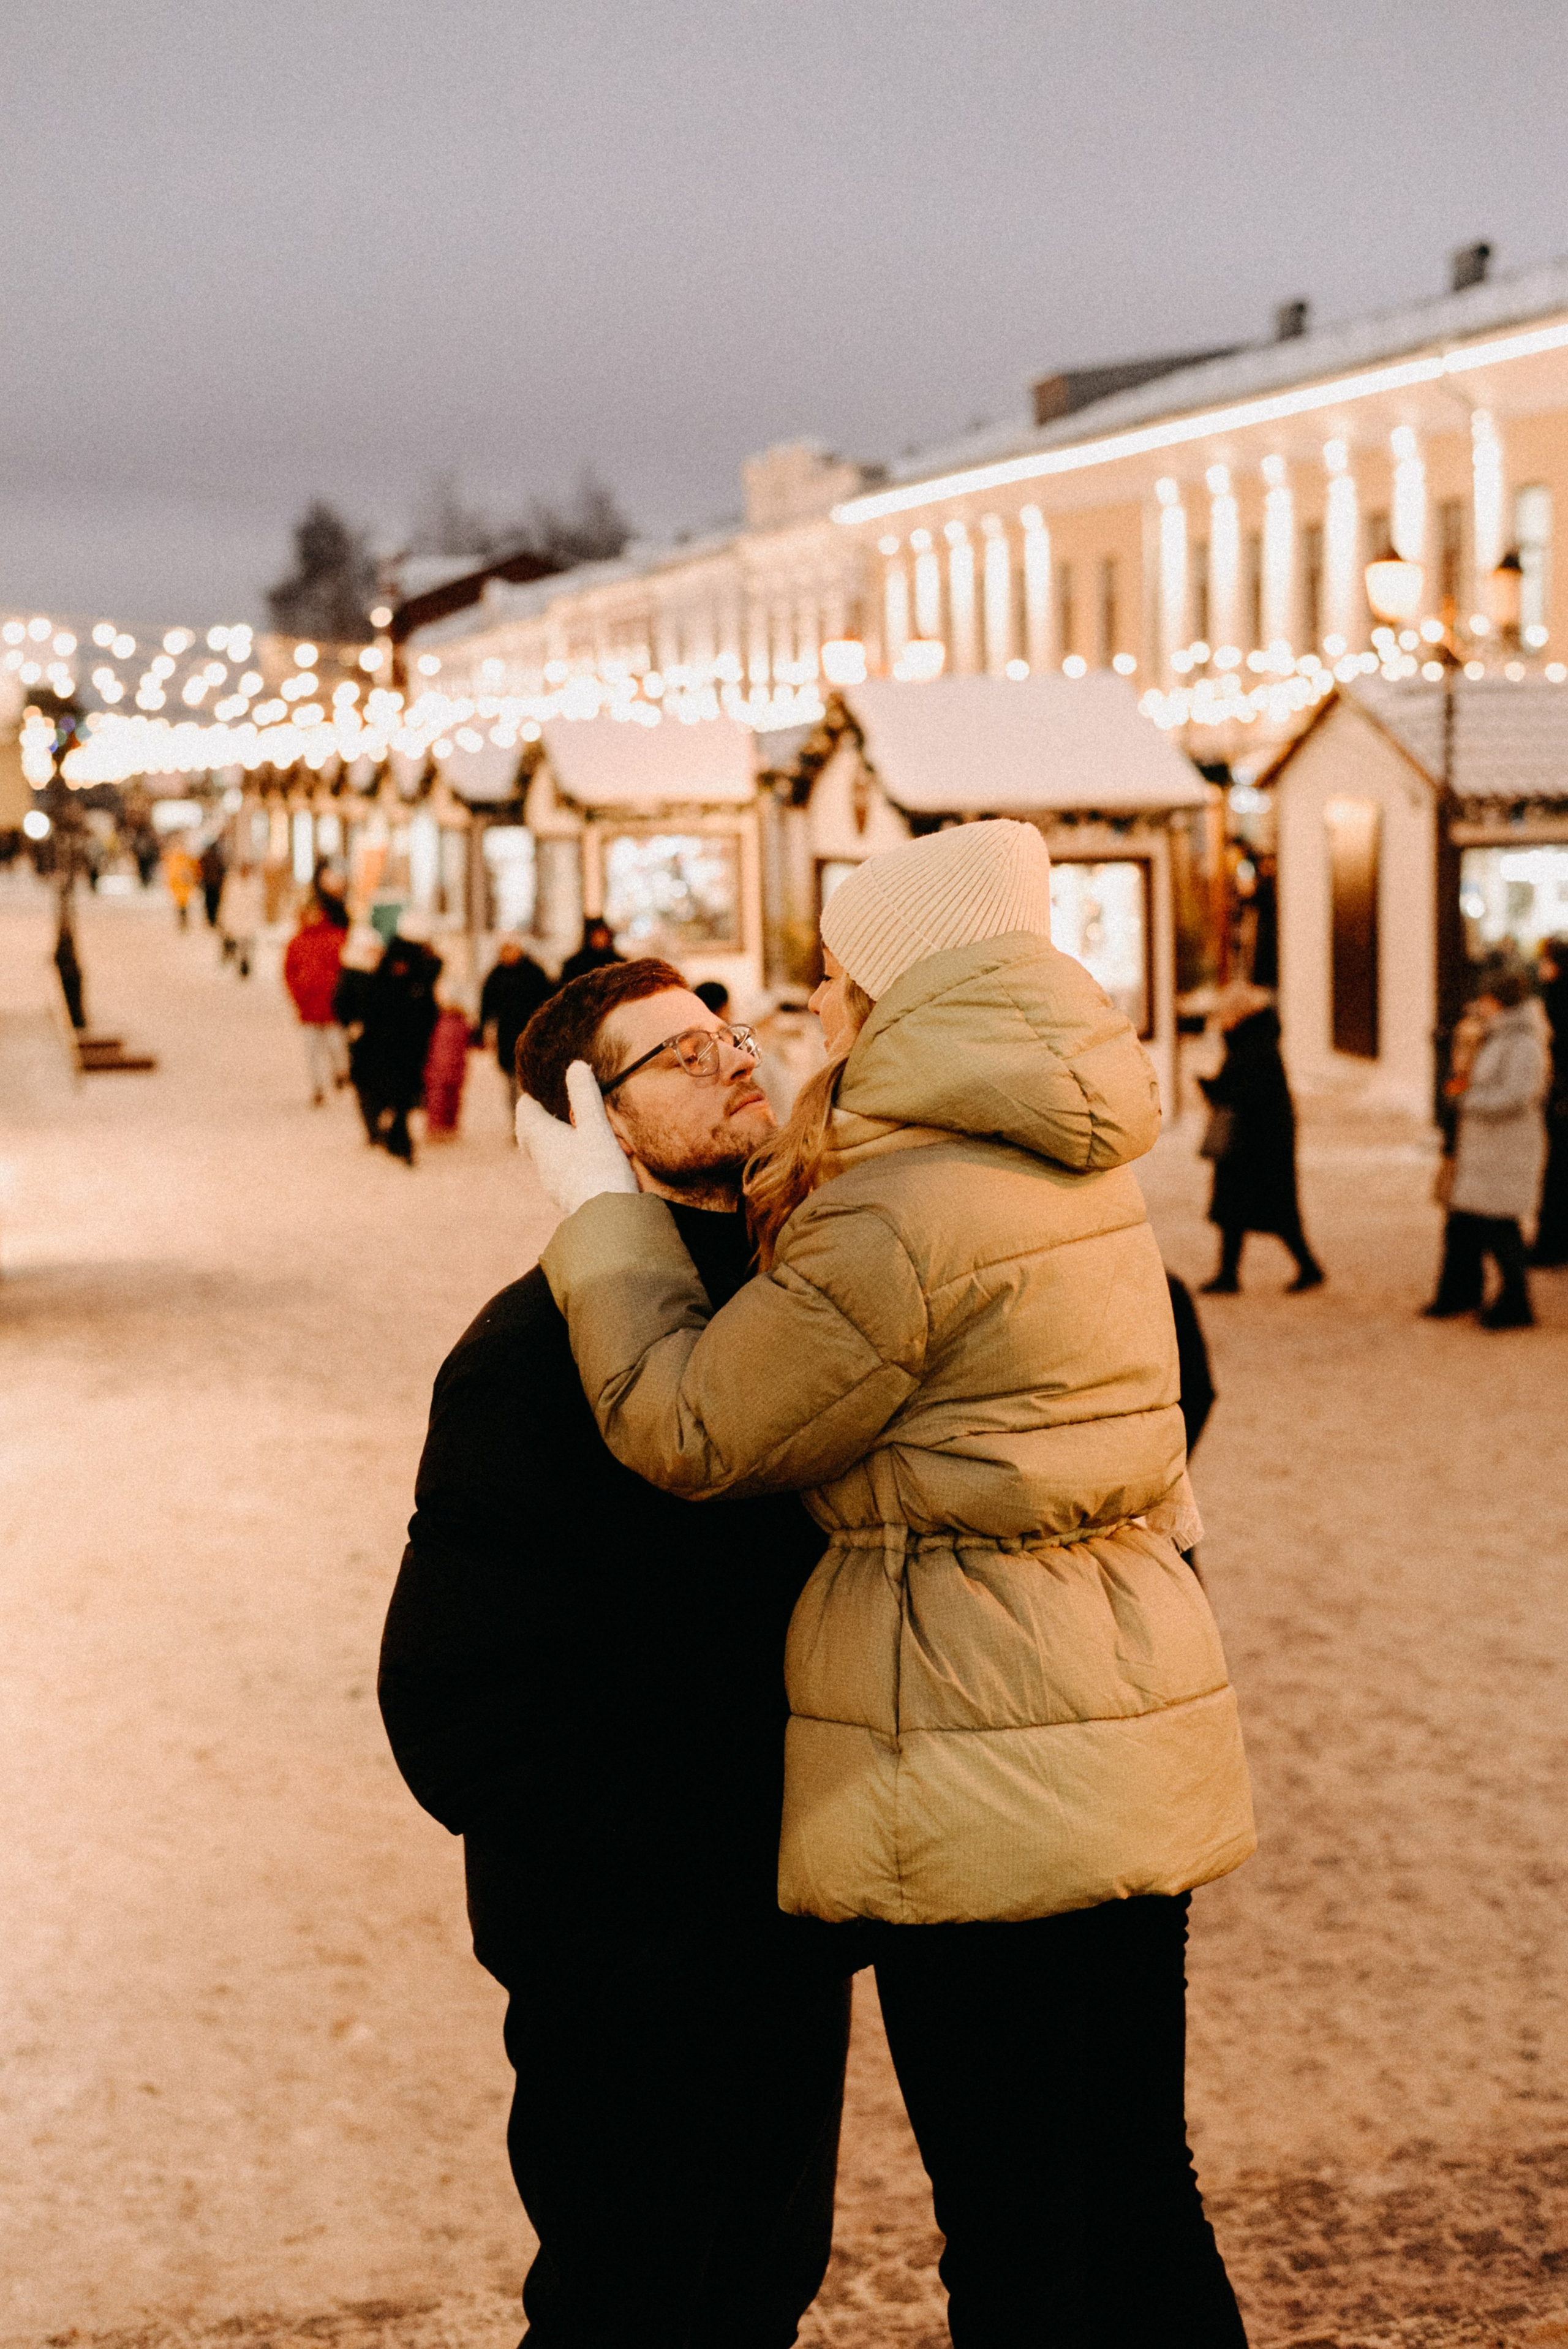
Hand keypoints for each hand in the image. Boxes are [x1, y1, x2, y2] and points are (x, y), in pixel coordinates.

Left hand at [516, 1060, 638, 1214]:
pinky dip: (568, 1161)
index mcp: (543, 1140)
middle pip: (529, 1137)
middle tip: (547, 1112)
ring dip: (554, 1143)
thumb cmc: (599, 1169)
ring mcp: (553, 1181)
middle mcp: (542, 1161)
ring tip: (572, 1134)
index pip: (525, 1114)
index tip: (537, 1092)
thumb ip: (585, 1096)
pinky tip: (587, 1162)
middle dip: (536, 1123)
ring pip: (545, 1156)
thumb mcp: (595, 1126)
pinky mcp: (567, 1196)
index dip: (530, 1100)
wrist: (607, 1219)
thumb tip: (575, 1066)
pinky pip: (561, 1173)